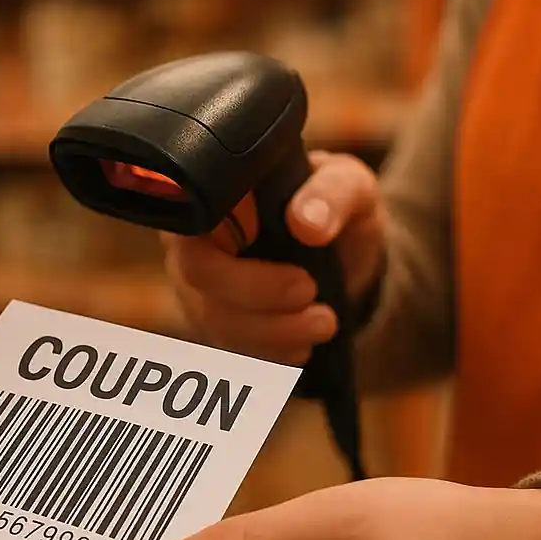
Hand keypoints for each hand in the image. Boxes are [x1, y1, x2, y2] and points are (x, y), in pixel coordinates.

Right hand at [162, 151, 386, 365]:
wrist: (343, 253)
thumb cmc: (333, 206)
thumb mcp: (349, 185)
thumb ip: (332, 192)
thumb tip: (306, 223)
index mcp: (214, 194)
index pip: (191, 219)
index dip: (230, 241)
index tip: (290, 253)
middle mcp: (192, 240)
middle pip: (197, 273)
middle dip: (256, 292)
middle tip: (309, 291)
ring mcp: (199, 287)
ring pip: (214, 319)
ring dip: (272, 331)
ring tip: (324, 322)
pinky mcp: (216, 324)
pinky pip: (230, 349)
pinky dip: (270, 354)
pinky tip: (302, 346)